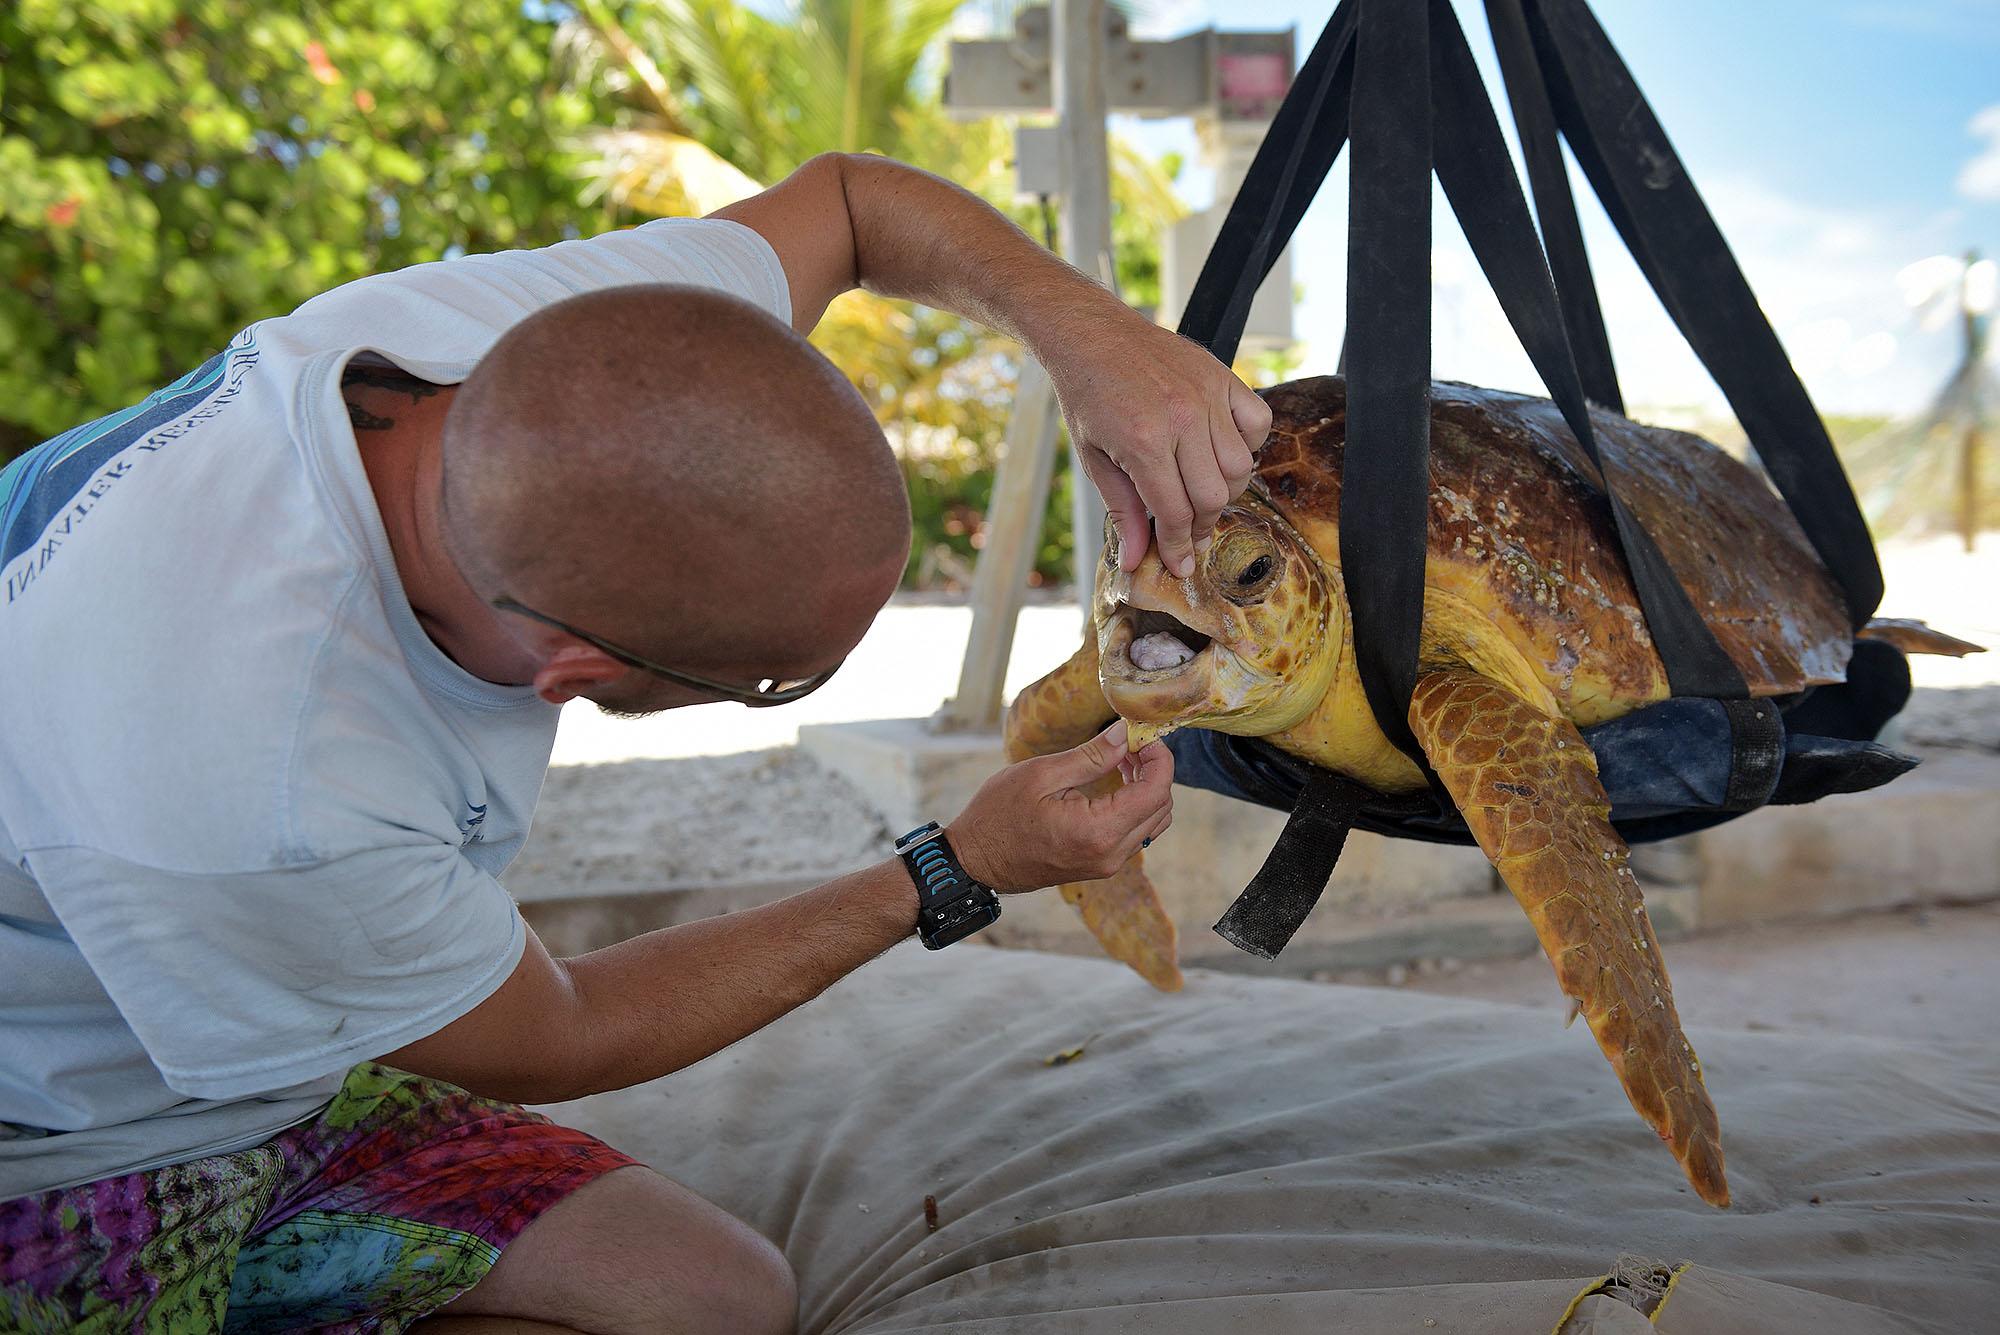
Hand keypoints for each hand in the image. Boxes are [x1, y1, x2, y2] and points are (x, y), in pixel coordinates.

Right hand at [948, 720, 1173, 891]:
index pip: (1156, 791)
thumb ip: (1091, 755)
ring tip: (1121, 759)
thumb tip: (1125, 734)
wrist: (974, 861)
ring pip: (1152, 823)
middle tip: (1129, 743)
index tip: (1141, 735)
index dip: (1159, 757)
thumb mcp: (1042, 774)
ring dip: (1147, 788)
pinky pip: (1134, 834)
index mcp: (1099, 831)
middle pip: (1161, 808)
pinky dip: (1134, 805)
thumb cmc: (998, 816)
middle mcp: (1110, 854)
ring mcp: (1106, 864)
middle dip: (1155, 770)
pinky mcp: (1099, 865)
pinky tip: (1113, 783)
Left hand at [1044, 305, 1272, 578]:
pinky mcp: (1222, 378)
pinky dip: (1247, 445)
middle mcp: (1181, 419)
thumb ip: (1122, 510)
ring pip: (1240, 467)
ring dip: (1224, 490)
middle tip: (1188, 530)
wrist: (1092, 336)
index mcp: (1144, 443)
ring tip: (1200, 490)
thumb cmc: (1088, 396)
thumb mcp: (1094, 459)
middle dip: (1201, 525)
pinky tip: (1219, 450)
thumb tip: (1137, 559)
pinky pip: (1257, 424)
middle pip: (1213, 496)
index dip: (1180, 546)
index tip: (1181, 564)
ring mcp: (1206, 396)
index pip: (1176, 513)